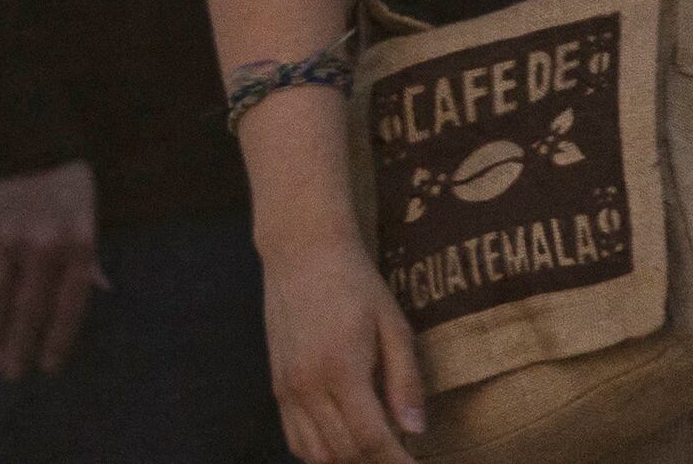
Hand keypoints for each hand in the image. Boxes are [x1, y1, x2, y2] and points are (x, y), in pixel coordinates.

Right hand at [0, 161, 104, 383]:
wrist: (18, 128)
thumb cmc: (64, 171)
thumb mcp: (88, 207)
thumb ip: (89, 248)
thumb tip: (99, 286)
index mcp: (75, 241)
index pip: (66, 306)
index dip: (56, 340)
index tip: (48, 367)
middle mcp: (39, 246)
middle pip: (26, 310)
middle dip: (18, 346)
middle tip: (11, 375)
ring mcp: (5, 237)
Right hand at [261, 232, 427, 462]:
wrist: (301, 251)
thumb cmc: (354, 283)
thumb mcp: (393, 325)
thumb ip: (405, 380)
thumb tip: (415, 431)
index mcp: (340, 369)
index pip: (371, 439)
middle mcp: (306, 385)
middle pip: (344, 453)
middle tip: (404, 458)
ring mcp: (287, 387)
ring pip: (315, 454)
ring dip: (348, 462)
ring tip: (377, 454)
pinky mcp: (277, 385)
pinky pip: (295, 438)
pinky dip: (321, 454)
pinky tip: (344, 445)